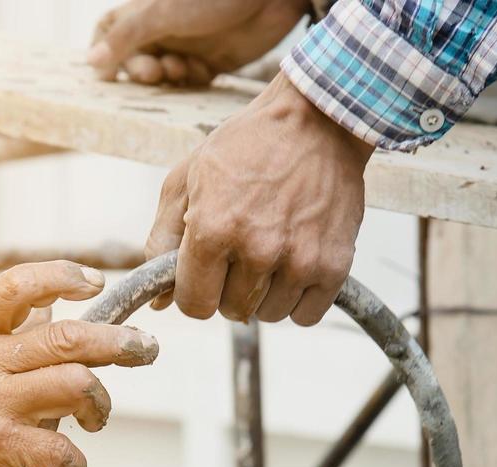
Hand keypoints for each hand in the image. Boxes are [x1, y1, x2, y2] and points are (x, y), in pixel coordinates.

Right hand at [0, 261, 158, 466]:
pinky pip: (60, 450)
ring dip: (99, 404)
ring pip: (76, 383)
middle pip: (67, 336)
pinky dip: (76, 465)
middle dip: (119, 341)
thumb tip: (46, 309)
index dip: (64, 276)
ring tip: (96, 419)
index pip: (17, 285)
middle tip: (146, 349)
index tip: (95, 283)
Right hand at [88, 0, 309, 85]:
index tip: (107, 71)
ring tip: (184, 68)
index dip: (104, 51)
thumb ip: (127, 36)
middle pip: (136, 59)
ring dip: (170, 77)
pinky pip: (191, 80)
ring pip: (164, 74)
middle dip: (142, 70)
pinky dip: (192, 80)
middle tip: (156, 72)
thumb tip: (91, 63)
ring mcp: (188, 43)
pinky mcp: (213, 60)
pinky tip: (204, 70)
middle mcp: (163, 27)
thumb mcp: (162, 12)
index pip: (108, 30)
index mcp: (145, 10)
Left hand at [148, 74, 372, 324]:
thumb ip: (162, 241)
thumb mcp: (186, 180)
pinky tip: (294, 266)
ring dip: (265, 293)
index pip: (194, 305)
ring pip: (269, 314)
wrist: (317, 119)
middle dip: (229, 288)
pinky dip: (298, 299)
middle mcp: (257, 249)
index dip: (194, 292)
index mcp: (213, 229)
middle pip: (231, 311)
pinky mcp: (335, 265)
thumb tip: (161, 302)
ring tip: (271, 251)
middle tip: (241, 250)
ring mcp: (299, 260)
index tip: (204, 274)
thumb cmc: (245, 147)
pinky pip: (306, 316)